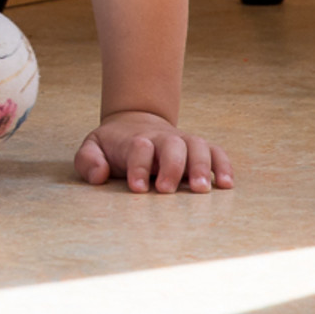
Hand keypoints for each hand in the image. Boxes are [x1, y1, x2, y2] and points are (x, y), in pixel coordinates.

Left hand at [75, 110, 234, 193]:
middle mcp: (163, 139)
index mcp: (136, 140)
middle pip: (172, 145)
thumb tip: (98, 175)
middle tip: (166, 190)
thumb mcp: (92, 148)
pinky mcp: (200, 149)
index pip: (139, 148)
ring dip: (201, 166)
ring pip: (198, 147)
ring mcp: (183, 142)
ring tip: (202, 190)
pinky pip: (217, 152)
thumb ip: (88, 160)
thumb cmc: (114, 145)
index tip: (137, 188)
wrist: (135, 123)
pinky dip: (224, 165)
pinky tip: (226, 184)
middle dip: (171, 166)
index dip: (139, 166)